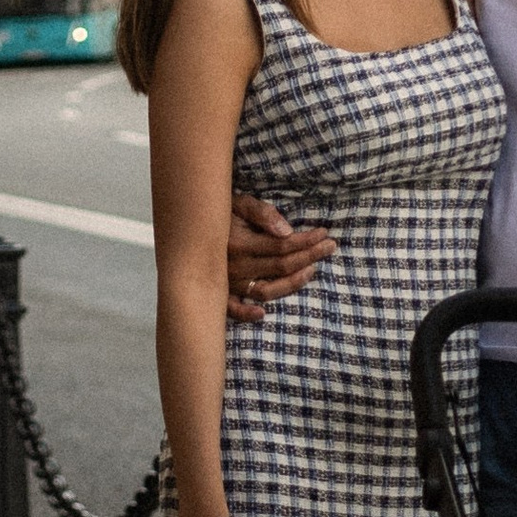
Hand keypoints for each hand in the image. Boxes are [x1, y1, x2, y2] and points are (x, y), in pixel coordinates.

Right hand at [225, 194, 332, 324]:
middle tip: (330, 246)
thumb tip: (287, 232)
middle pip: (281, 267)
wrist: (185, 225)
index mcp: (239, 244)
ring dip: (292, 283)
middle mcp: (234, 266)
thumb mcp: (237, 202)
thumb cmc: (217, 211)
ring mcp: (227, 283)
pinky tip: (263, 313)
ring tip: (312, 270)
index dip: (306, 241)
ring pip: (267, 290)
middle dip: (309, 256)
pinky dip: (246, 313)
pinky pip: (233, 310)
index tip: (324, 234)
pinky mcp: (219, 292)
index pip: (282, 246)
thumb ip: (262, 214)